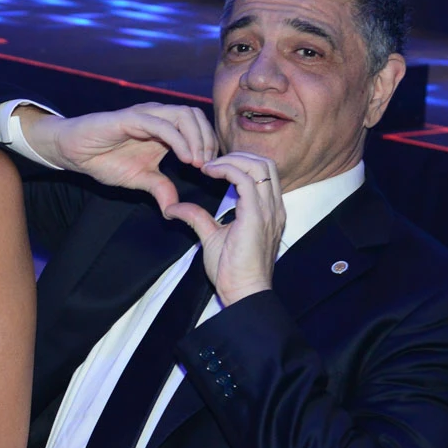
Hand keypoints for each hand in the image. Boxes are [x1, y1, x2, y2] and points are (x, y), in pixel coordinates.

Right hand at [20, 103, 218, 212]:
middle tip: (208, 167)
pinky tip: (186, 158)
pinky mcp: (131, 118)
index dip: (209, 146)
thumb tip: (174, 210)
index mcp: (163, 129)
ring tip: (198, 163)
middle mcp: (158, 117)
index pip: (197, 126)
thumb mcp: (138, 179)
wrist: (74, 152)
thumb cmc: (104, 159)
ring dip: (197, 139)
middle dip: (208, 140)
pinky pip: (162, 124)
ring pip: (184, 115)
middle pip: (196, 116)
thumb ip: (160, 189)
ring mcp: (146, 115)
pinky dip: (179, 140)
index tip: (211, 171)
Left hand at [162, 152, 285, 304]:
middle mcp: (273, 207)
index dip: (240, 162)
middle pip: (265, 163)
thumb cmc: (232, 270)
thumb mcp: (211, 236)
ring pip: (259, 166)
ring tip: (209, 165)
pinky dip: (227, 170)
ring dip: (232, 159)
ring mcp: (268, 211)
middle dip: (238, 155)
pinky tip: (210, 172)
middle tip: (212, 161)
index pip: (263, 172)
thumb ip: (197, 217)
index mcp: (267, 211)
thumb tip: (174, 207)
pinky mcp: (257, 217)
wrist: (242, 292)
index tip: (213, 166)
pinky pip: (246, 180)